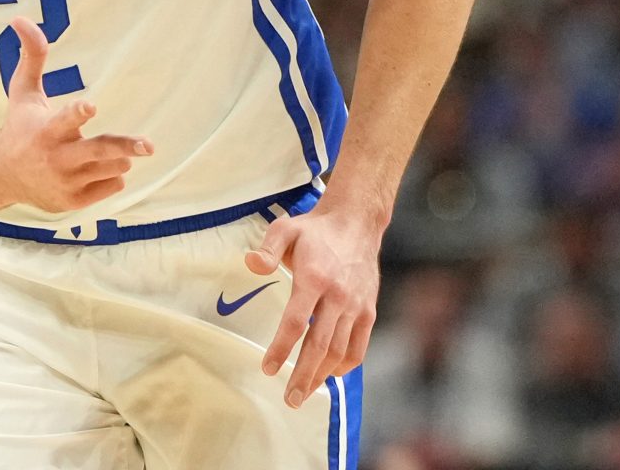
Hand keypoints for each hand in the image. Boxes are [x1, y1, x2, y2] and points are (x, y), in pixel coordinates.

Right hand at [0, 17, 151, 211]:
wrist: (1, 176)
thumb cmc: (19, 127)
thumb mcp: (22, 92)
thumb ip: (32, 57)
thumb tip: (20, 18)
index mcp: (45, 130)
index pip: (64, 120)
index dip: (78, 113)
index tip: (90, 106)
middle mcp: (56, 159)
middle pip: (97, 152)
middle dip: (122, 147)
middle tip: (148, 145)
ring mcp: (66, 183)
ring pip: (110, 168)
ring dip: (119, 156)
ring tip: (116, 150)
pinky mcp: (73, 202)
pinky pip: (110, 185)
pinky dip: (111, 174)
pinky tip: (96, 168)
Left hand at [247, 204, 381, 407]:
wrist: (357, 222)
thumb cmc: (316, 230)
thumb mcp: (285, 228)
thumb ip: (267, 249)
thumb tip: (250, 264)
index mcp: (314, 277)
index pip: (297, 321)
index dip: (282, 348)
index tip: (268, 368)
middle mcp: (337, 295)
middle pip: (320, 345)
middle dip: (303, 375)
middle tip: (289, 398)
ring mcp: (355, 305)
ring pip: (339, 351)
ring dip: (322, 376)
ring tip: (304, 393)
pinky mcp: (368, 310)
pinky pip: (359, 346)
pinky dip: (346, 366)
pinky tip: (330, 376)